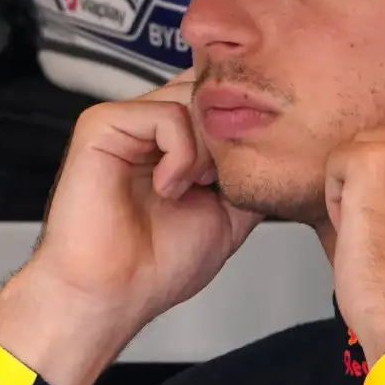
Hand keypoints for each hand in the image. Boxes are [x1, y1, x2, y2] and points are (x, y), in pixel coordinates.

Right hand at [0, 70, 264, 384]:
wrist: (112, 294)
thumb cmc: (155, 266)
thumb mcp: (228, 215)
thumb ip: (247, 174)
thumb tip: (282, 148)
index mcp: (172, 142)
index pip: (215, 99)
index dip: (242, 120)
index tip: (253, 157)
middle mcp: (148, 125)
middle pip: (207, 90)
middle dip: (228, 135)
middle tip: (219, 182)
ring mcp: (125, 122)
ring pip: (191, 100)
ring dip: (206, 150)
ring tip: (192, 190)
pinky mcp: (102, 124)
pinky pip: (164, 115)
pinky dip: (181, 155)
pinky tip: (168, 188)